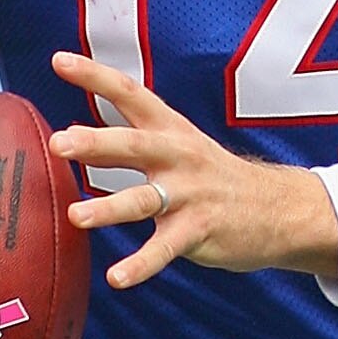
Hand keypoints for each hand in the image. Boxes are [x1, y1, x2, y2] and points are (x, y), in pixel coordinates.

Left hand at [50, 53, 337, 288]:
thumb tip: (71, 136)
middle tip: (59, 143)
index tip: (59, 60)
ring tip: (77, 217)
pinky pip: (164, 250)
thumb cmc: (213, 176)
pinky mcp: (198, 231)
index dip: (95, 76)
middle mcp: (179, 156)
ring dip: (109, 208)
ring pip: (144, 200)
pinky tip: (117, 278)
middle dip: (97, 143)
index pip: (130, 93)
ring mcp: (190, 195)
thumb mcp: (180, 144)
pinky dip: (140, 265)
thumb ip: (132, 138)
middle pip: (135, 145)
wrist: (279, 209)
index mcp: (171, 129)